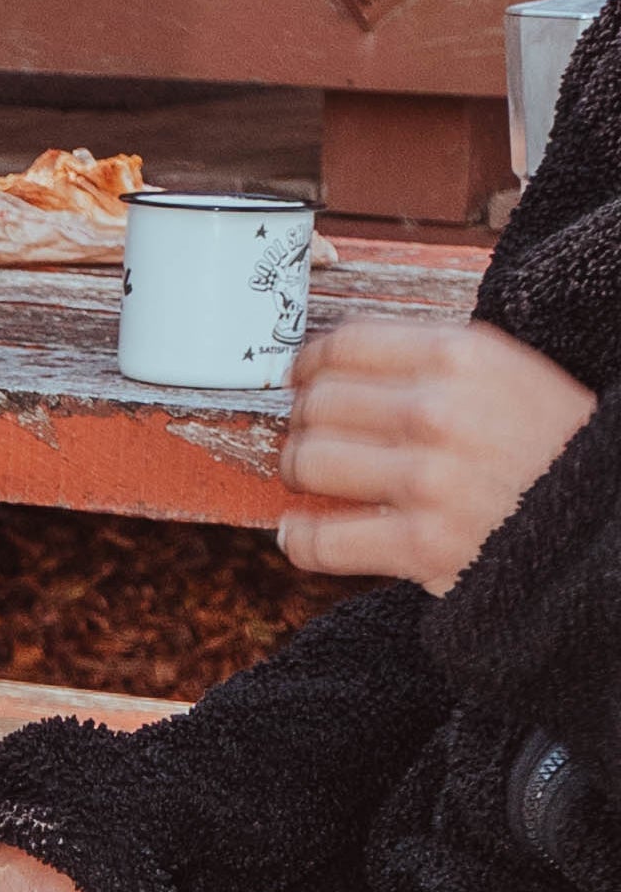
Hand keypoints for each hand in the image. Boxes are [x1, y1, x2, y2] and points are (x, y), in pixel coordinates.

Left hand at [278, 319, 593, 592]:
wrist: (611, 523)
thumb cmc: (557, 448)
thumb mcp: (512, 375)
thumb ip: (433, 364)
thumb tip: (336, 363)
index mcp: (464, 357)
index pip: (344, 345)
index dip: (310, 364)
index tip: (302, 380)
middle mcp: (441, 412)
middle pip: (317, 403)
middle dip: (306, 422)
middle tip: (316, 437)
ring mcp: (431, 480)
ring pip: (308, 463)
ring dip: (301, 475)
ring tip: (317, 481)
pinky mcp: (425, 545)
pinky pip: (320, 540)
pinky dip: (302, 540)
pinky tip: (307, 533)